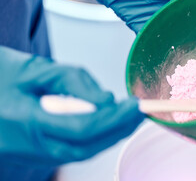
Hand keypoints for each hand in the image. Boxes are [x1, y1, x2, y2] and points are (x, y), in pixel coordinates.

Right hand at [0, 46, 143, 179]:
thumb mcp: (35, 70)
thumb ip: (74, 82)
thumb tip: (107, 100)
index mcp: (27, 123)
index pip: (84, 129)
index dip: (114, 118)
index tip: (135, 104)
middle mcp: (31, 147)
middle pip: (87, 147)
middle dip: (118, 130)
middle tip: (139, 112)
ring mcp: (34, 154)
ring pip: (82, 152)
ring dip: (110, 135)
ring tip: (129, 117)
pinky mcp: (38, 152)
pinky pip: (73, 149)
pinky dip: (96, 137)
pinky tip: (108, 122)